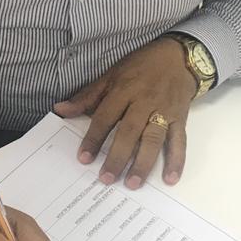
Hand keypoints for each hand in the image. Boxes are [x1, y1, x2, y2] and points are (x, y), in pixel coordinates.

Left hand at [54, 38, 196, 189]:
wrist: (178, 57)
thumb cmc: (141, 66)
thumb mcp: (111, 75)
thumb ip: (87, 96)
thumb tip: (60, 109)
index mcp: (124, 90)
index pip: (106, 116)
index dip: (94, 137)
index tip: (84, 158)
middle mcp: (144, 102)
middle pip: (130, 131)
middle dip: (118, 156)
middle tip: (107, 178)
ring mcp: (164, 111)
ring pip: (154, 139)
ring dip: (143, 163)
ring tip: (133, 183)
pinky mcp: (180, 119)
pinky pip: (179, 141)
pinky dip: (176, 160)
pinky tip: (170, 179)